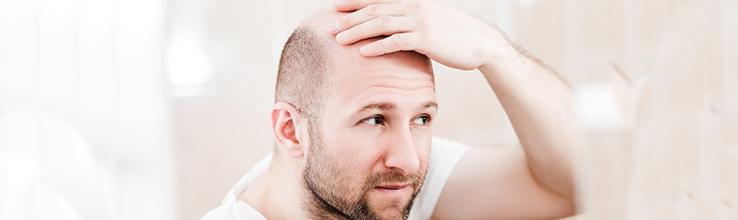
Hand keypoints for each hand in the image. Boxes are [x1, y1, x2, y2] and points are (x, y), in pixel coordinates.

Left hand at [329, 0, 511, 69]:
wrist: (481, 43)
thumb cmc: (454, 35)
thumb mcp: (431, 18)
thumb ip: (410, 18)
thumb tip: (392, 25)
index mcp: (413, 1)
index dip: (355, 1)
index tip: (335, 6)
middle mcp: (414, 6)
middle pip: (374, 9)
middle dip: (349, 17)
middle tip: (329, 24)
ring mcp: (420, 21)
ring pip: (381, 23)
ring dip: (357, 31)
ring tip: (338, 39)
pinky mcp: (426, 38)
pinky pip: (395, 41)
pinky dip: (377, 46)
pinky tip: (362, 52)